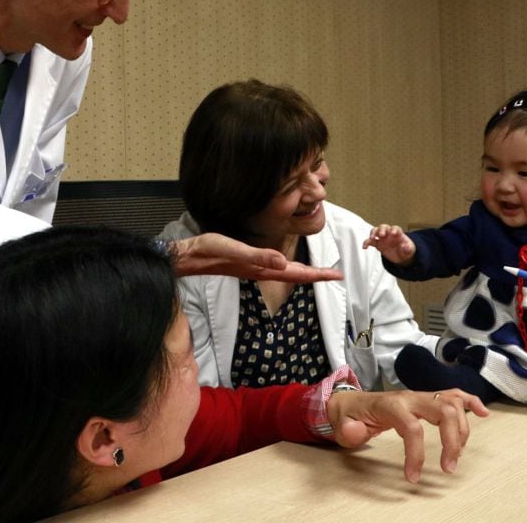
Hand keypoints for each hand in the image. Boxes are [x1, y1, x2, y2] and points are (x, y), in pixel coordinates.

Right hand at [170, 234, 343, 282]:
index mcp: (262, 269)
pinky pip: (275, 268)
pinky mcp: (247, 264)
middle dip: (317, 275)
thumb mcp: (234, 250)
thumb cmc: (208, 251)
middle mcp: (261, 271)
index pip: (297, 273)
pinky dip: (288, 267)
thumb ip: (259, 256)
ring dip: (304, 273)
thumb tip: (284, 262)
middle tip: (336, 274)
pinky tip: (287, 264)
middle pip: (296, 275)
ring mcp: (255, 269)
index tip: (337, 275)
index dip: (318, 275)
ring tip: (320, 271)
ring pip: (287, 272)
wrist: (188, 257)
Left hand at [326, 388, 488, 482]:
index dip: (416, 454)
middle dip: (452, 440)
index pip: (413, 427)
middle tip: (449, 467)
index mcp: (392, 405)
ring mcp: (421, 396)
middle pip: (443, 410)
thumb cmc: (351, 415)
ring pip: (452, 404)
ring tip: (456, 455)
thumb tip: (357, 431)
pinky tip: (484, 413)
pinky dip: (472, 402)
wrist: (351, 402)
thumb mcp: (343, 424)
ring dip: (462, 430)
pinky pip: (454, 394)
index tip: (413, 477)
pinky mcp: (428, 398)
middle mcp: (411, 397)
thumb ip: (348, 429)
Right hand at [363, 224, 415, 265]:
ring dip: (373, 233)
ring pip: (375, 231)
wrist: (401, 256)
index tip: (393, 233)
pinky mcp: (377, 243)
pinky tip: (365, 247)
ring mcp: (382, 238)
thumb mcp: (410, 250)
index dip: (394, 229)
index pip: (395, 228)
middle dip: (381, 230)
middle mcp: (389, 233)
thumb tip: (406, 247)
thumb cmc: (406, 250)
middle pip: (383, 227)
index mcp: (398, 233)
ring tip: (372, 238)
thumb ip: (408, 249)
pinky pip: (370, 241)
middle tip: (381, 234)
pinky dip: (367, 243)